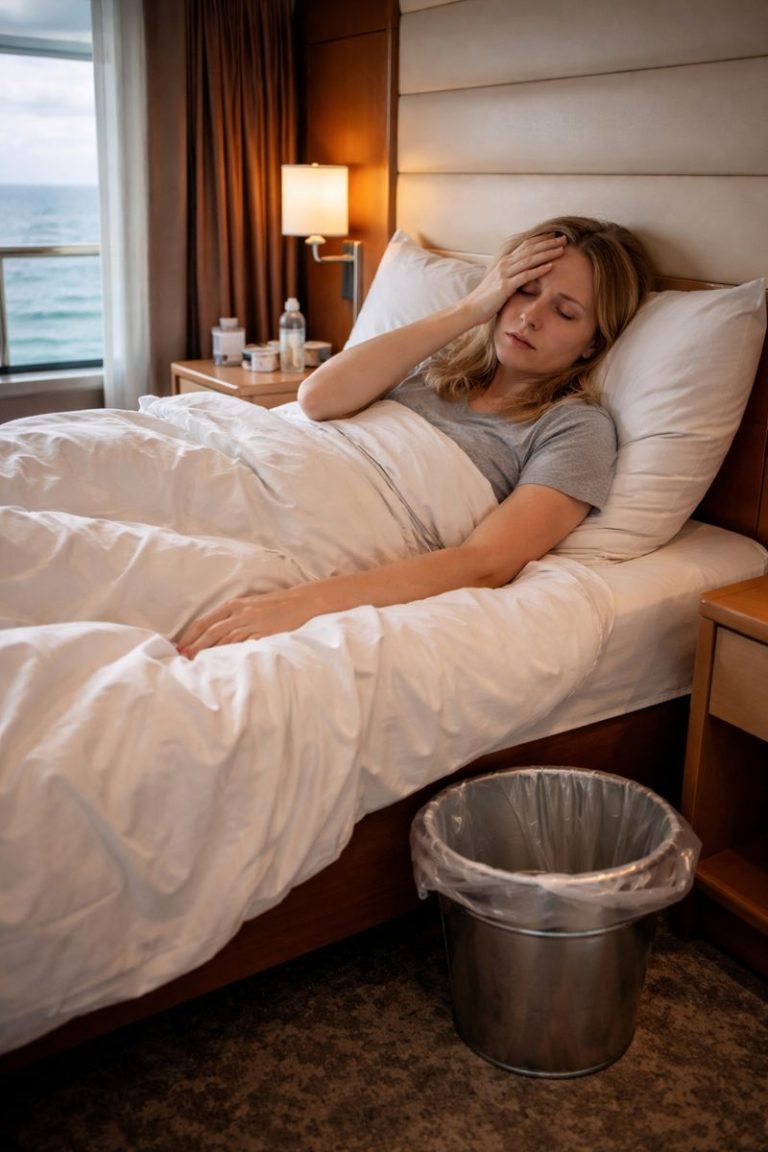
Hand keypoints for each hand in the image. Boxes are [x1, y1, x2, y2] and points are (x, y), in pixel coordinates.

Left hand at [176, 586, 318, 656]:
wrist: (300, 602)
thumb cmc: (274, 605)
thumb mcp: (249, 605)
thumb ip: (232, 617)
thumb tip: (213, 634)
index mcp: (234, 605)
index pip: (205, 621)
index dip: (190, 636)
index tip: (180, 647)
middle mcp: (240, 614)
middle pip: (211, 632)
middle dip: (195, 646)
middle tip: (184, 659)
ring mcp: (252, 624)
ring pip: (225, 640)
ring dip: (210, 653)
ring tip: (198, 664)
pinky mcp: (264, 634)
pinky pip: (245, 645)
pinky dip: (232, 654)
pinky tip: (224, 663)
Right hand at [460, 233, 567, 326]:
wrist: (471, 309)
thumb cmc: (486, 298)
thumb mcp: (499, 282)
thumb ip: (510, 275)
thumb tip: (521, 274)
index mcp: (504, 262)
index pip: (525, 246)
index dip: (540, 239)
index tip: (554, 235)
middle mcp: (505, 264)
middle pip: (530, 249)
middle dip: (548, 243)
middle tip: (564, 238)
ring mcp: (504, 274)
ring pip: (529, 260)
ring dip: (547, 253)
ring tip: (561, 249)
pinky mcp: (505, 286)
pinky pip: (525, 276)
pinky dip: (538, 270)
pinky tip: (550, 266)